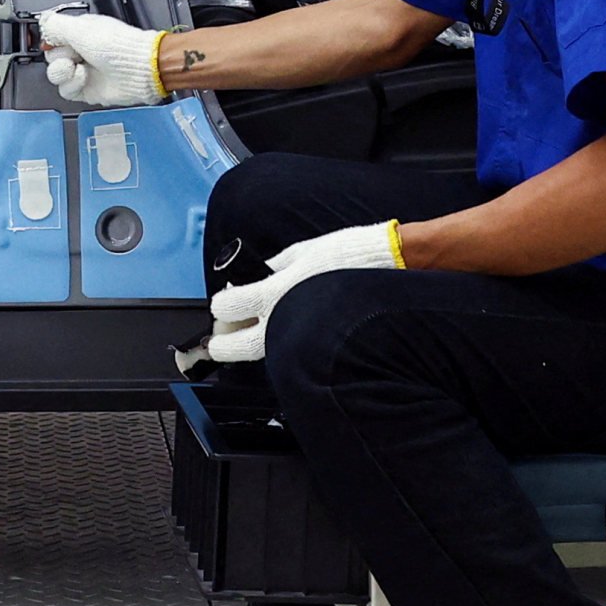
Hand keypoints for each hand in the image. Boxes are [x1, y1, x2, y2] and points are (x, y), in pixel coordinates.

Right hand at [38, 5, 165, 107]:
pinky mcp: (85, 89)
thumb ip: (57, 25)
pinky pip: (65, 90)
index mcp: (80, 32)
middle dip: (59, 57)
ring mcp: (83, 71)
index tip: (53, 43)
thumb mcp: (82, 29)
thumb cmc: (118, 47)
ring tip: (79, 67)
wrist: (138, 70)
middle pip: (51, 57)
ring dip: (64, 72)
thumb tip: (43, 21)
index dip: (50, 41)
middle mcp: (81, 50)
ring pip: (55, 75)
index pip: (52, 37)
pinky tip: (84, 78)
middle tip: (73, 54)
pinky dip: (72, 85)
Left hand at [203, 221, 401, 364]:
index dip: (220, 306)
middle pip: (238, 346)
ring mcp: (302, 336)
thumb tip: (256, 275)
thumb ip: (272, 267)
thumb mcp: (300, 252)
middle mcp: (283, 319)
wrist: (387, 269)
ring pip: (264, 353)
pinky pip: (290, 350)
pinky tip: (281, 335)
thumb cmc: (347, 255)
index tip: (222, 303)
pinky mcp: (319, 344)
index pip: (228, 309)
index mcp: (273, 293)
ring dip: (251, 345)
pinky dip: (279, 345)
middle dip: (222, 345)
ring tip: (248, 336)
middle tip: (217, 341)